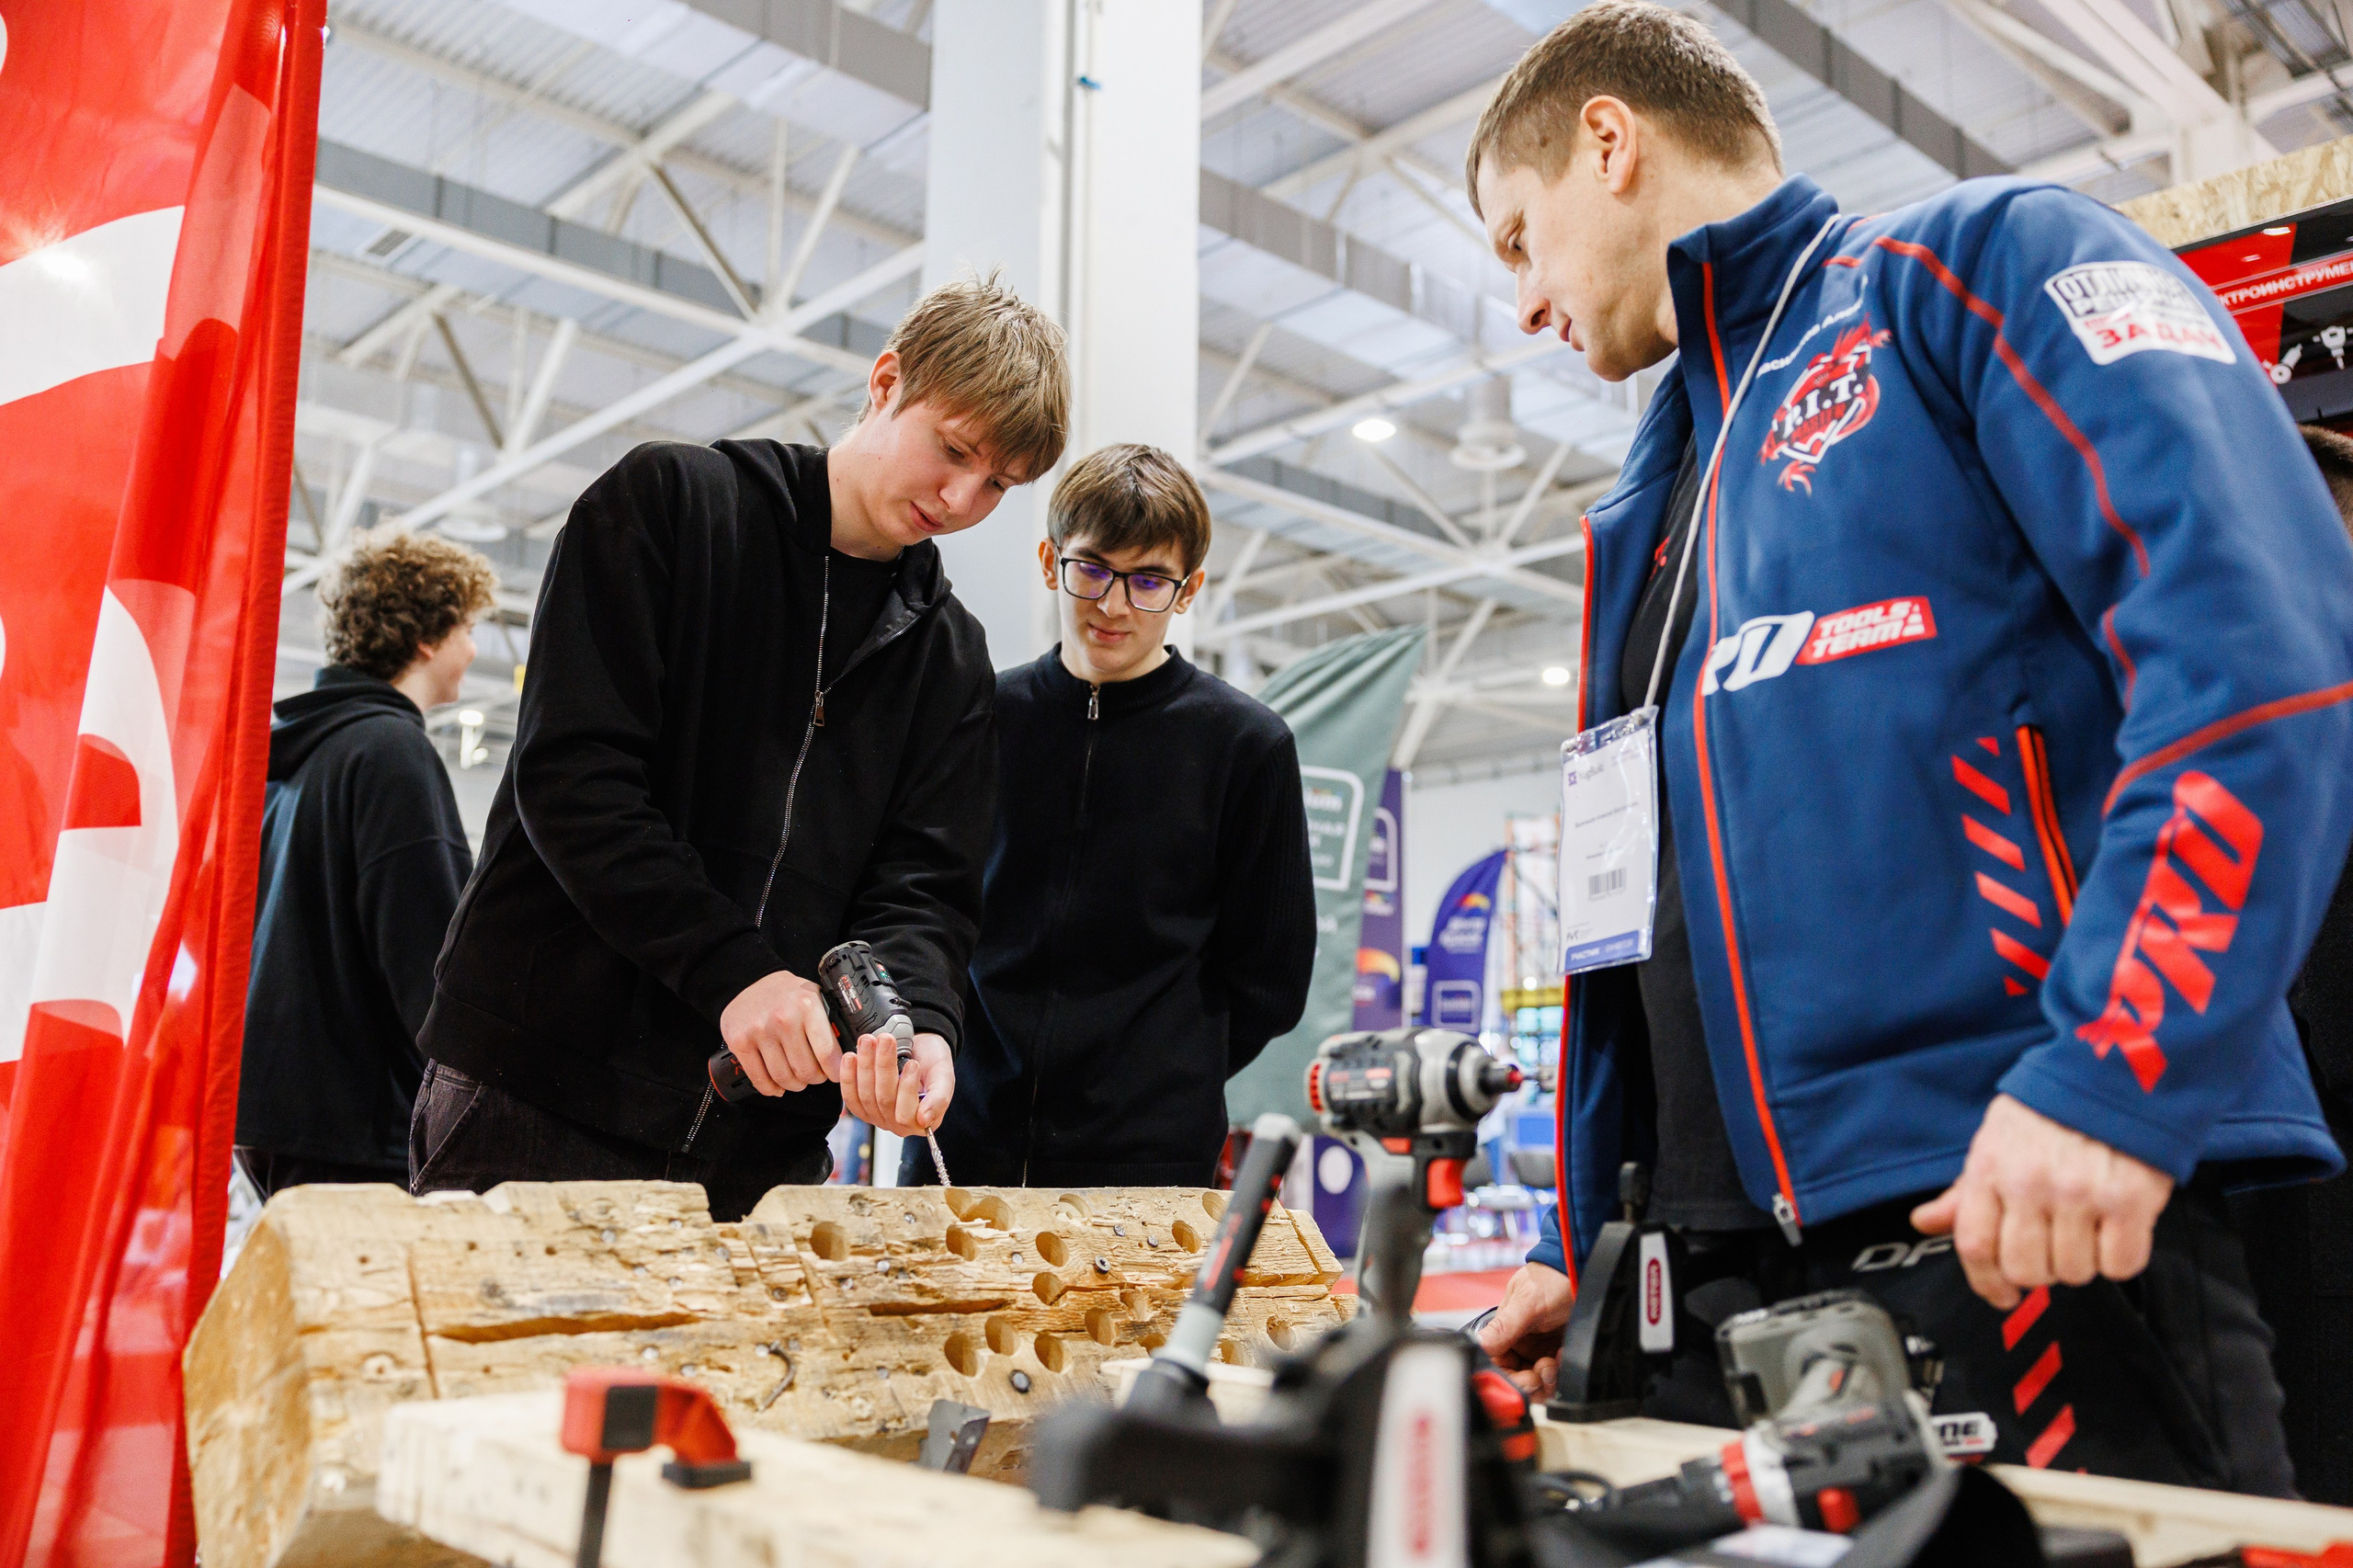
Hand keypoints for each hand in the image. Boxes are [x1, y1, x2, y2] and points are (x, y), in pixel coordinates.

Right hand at [718, 970, 839, 1095]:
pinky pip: (759, 1079)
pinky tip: (778, 1086)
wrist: (750, 982)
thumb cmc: (787, 994)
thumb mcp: (815, 998)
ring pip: (784, 1078)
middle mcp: (784, 1020)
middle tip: (816, 1076)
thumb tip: (848, 1053)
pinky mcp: (740, 1043)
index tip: (835, 1074)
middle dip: (814, 1079)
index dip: (834, 1071)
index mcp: (807, 1007)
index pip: (827, 1053)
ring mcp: (760, 1032)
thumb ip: (829, 1024)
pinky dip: (771, 1089)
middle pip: (806, 1070)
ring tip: (798, 1080)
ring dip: (795, 1085)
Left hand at [841, 1031, 954, 1137]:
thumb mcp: (944, 1075)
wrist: (919, 1048)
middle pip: (884, 1100)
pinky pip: (850, 1096)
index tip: (912, 1063)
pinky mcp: (861, 1105)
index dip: (907, 1087)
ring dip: (865, 1065)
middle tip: (885, 1040)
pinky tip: (850, 1057)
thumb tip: (925, 1120)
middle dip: (883, 1067)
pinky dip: (848, 1076)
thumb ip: (940, 1098)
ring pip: (866, 1095)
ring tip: (868, 1041)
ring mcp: (877, 1115)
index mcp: (920, 1122)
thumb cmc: (933, 1061)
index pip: (906, 1114)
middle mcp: (897, 1123)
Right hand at [1477, 1261, 1574, 1397]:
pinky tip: (1565, 1354)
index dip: (1510, 1378)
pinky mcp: (1560, 1352)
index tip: (1527, 1379)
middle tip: (1544, 1370)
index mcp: (1506, 1331)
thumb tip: (1478, 1344)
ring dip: (1549, 1378)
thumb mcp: (1528, 1302)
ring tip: (1557, 1359)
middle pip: (1518, 1378)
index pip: (1499, 1366)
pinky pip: (1558, 1374)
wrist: (1583, 1268)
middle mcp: (1521, 1343)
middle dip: (1532, 1381)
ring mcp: (1541, 1348)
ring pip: (1539, 1381)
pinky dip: (1563, 1370)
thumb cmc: (1552, 1278)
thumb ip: (1504, 1326)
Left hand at [1911, 1093, 2173, 1309]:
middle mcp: (2029, 1183)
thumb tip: (1924, 1221)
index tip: (2002, 1294)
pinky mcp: (2129, 1200)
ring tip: (2089, 1227)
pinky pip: (2121, 1265)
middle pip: (2025, 1268)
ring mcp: (2079, 1193)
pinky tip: (2118, 1228)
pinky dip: (2121, 1257)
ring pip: (2074, 1272)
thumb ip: (1964, 1191)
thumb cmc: (2052, 1110)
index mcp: (1990, 1167)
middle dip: (2040, 1271)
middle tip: (2054, 1248)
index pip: (1973, 1245)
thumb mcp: (1996, 1140)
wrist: (2115, 1072)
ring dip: (2083, 1262)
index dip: (1986, 1282)